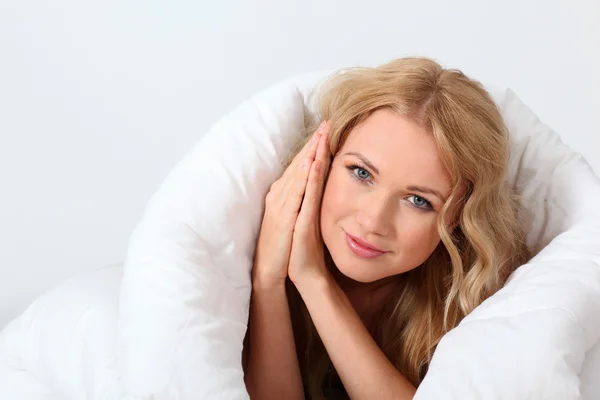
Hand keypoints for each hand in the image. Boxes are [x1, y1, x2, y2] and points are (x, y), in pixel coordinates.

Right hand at [288, 124, 331, 288]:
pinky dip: (306, 177)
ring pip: (298, 173)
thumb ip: (303, 202)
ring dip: (310, 153)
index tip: (325, 130)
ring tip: (322, 135)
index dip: (311, 147)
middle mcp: (280, 195)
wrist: (270, 271)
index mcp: (282, 195)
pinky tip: (313, 163)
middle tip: (326, 122)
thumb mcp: (295, 219)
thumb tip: (316, 189)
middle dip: (312, 142)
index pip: (299, 165)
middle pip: (299, 163)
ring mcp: (282, 205)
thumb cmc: (285, 247)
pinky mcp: (287, 218)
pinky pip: (299, 194)